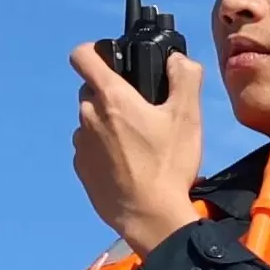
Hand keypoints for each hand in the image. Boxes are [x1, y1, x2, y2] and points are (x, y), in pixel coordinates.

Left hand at [69, 36, 208, 257]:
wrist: (151, 218)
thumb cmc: (169, 166)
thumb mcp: (188, 116)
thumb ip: (185, 76)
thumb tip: (177, 59)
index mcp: (111, 97)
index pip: (83, 55)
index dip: (95, 51)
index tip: (112, 61)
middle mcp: (88, 116)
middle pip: (92, 90)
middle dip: (112, 94)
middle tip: (141, 112)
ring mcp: (81, 144)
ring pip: (90, 120)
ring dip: (108, 123)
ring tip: (137, 144)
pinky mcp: (81, 168)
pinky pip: (89, 147)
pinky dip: (104, 149)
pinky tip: (128, 165)